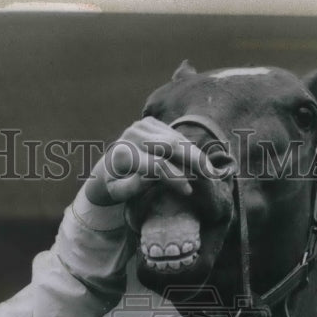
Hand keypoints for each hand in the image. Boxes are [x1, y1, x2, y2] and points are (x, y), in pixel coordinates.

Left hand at [83, 117, 205, 206]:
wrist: (106, 167)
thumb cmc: (114, 186)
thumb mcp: (118, 194)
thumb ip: (133, 187)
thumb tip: (152, 177)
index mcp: (123, 154)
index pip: (156, 165)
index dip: (175, 177)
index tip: (188, 191)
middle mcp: (132, 135)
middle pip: (170, 146)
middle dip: (193, 160)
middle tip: (210, 174)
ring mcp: (141, 125)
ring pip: (175, 138)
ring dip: (194, 153)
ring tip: (210, 168)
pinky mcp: (150, 122)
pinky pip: (173, 134)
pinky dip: (188, 146)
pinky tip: (200, 159)